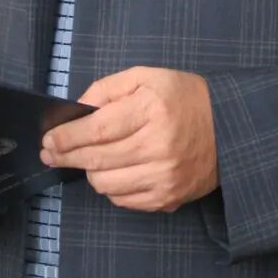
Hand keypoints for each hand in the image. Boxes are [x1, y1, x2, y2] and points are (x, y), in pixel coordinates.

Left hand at [41, 66, 218, 212]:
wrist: (230, 126)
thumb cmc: (183, 97)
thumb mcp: (146, 77)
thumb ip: (108, 89)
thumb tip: (76, 111)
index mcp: (152, 110)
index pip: (97, 130)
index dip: (66, 137)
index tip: (48, 140)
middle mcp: (159, 147)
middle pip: (96, 159)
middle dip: (67, 156)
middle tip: (50, 153)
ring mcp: (164, 177)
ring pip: (105, 184)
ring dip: (90, 172)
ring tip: (90, 159)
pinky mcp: (168, 198)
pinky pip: (123, 200)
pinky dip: (111, 187)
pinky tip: (115, 171)